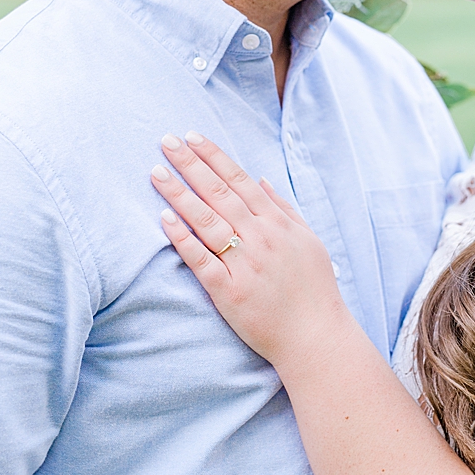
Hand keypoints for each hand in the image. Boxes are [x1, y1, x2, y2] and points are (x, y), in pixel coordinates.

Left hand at [149, 131, 350, 365]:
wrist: (317, 337)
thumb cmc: (314, 290)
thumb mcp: (309, 241)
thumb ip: (284, 209)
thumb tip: (262, 180)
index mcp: (278, 224)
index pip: (240, 181)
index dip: (214, 157)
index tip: (192, 137)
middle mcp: (260, 238)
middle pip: (219, 193)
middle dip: (191, 165)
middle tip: (166, 142)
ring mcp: (244, 264)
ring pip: (207, 221)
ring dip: (180, 195)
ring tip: (156, 173)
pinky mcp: (229, 291)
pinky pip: (201, 260)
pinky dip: (183, 238)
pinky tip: (165, 219)